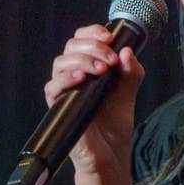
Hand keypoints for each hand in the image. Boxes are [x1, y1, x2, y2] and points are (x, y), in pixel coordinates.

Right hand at [44, 25, 145, 175]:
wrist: (111, 151)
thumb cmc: (115, 122)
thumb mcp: (129, 92)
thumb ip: (131, 72)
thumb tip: (128, 51)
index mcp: (89, 66)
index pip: (82, 39)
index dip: (93, 33)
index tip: (110, 38)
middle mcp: (74, 75)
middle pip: (70, 47)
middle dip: (92, 46)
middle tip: (111, 59)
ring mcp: (65, 90)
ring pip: (60, 63)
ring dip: (82, 60)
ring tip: (102, 69)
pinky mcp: (59, 106)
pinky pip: (52, 87)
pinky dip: (65, 79)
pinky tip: (81, 78)